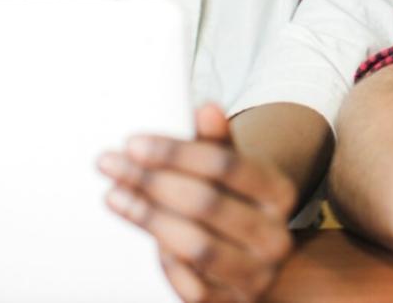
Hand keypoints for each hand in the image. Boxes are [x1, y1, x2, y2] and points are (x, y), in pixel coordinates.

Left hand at [100, 103, 297, 302]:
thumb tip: (207, 109)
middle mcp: (276, 237)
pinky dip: (164, 257)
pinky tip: (144, 231)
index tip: (133, 143)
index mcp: (281, 193)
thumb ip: (217, 142)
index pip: (227, 165)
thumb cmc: (234, 202)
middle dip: (153, 181)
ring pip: (196, 246)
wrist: (257, 259)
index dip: (177, 153)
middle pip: (207, 203)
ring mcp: (256, 275)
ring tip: (115, 194)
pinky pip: (189, 284)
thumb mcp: (231, 169)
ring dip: (148, 218)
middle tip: (111, 163)